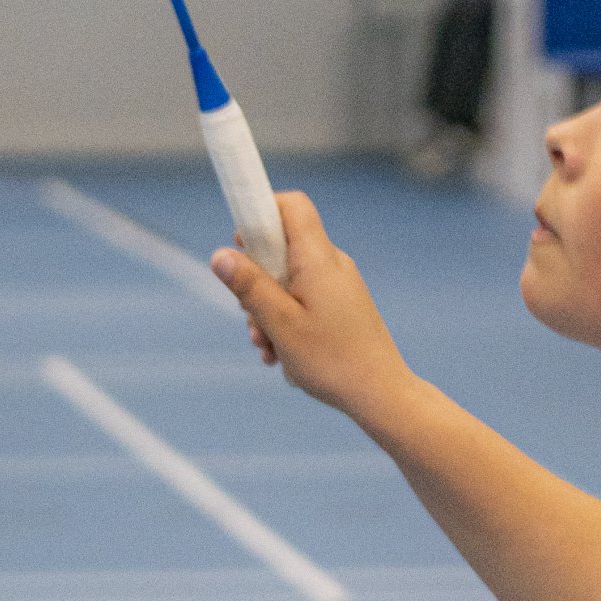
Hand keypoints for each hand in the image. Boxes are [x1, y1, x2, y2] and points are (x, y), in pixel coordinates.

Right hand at [210, 191, 414, 425]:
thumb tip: (220, 255)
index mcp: (318, 259)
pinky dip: (286, 321)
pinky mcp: (341, 305)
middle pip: (281, 249)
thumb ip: (249, 286)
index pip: (292, 206)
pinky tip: (282, 355)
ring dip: (268, 310)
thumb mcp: (280, 323)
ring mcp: (338, 285)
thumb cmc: (332, 360)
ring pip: (288, 280)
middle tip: (252, 319)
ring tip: (269, 349)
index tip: (241, 243)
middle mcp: (331, 264)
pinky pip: (303, 300)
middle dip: (256, 281)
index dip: (261, 212)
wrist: (380, 394)